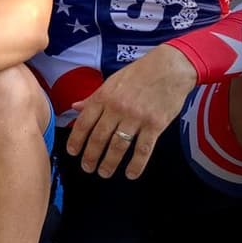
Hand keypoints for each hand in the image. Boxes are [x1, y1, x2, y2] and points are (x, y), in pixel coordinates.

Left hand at [67, 45, 197, 179]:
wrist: (169, 68)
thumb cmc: (139, 73)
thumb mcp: (111, 81)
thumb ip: (93, 97)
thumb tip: (75, 107)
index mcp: (104, 97)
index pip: (84, 122)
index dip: (76, 139)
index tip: (72, 152)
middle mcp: (117, 108)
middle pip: (99, 137)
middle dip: (91, 156)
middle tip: (87, 168)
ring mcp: (136, 117)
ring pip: (118, 146)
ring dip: (109, 162)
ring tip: (104, 173)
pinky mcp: (155, 125)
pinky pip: (143, 149)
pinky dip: (136, 164)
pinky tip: (130, 174)